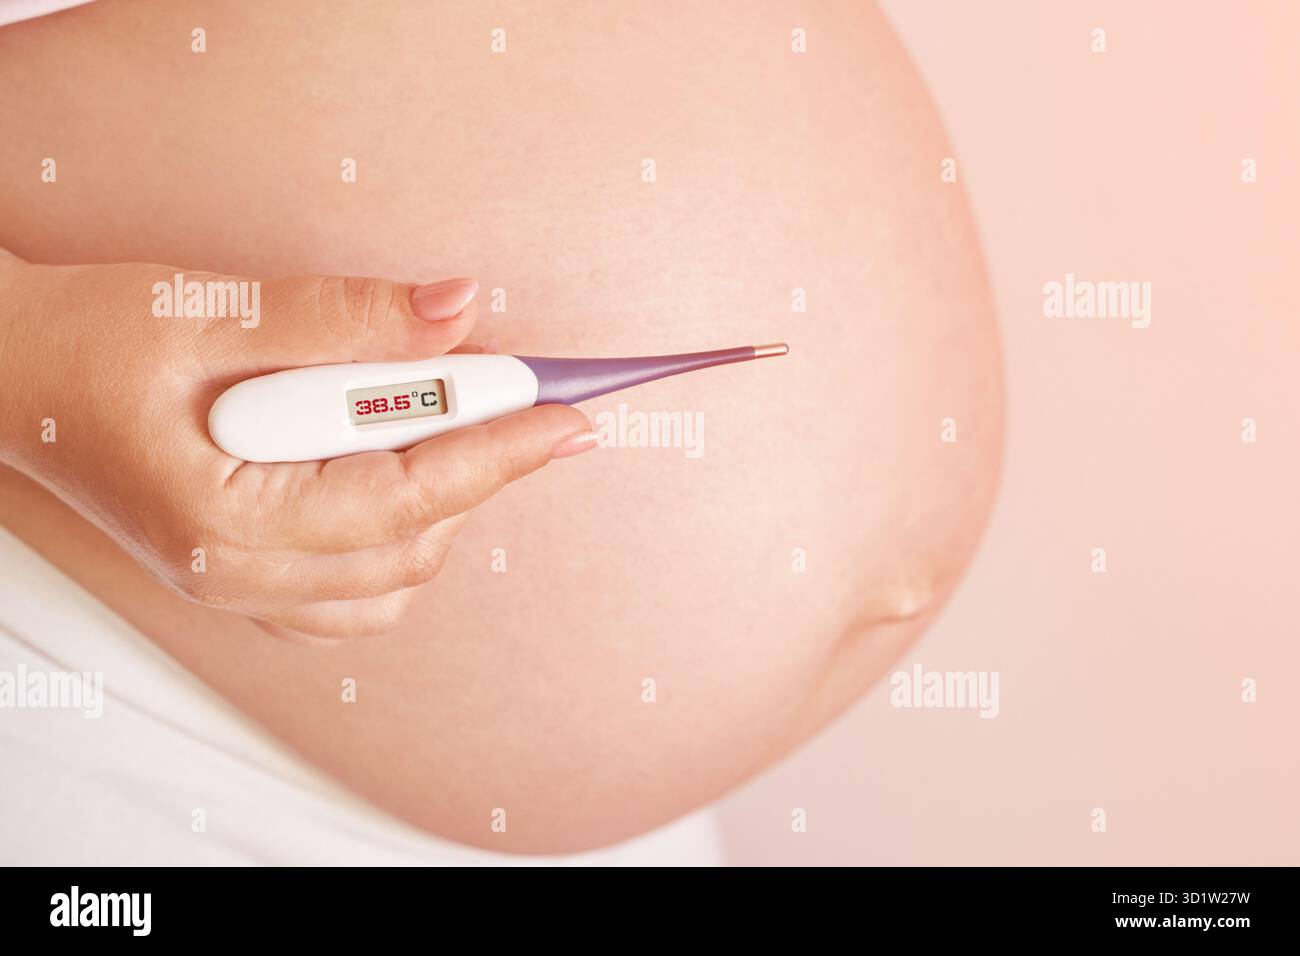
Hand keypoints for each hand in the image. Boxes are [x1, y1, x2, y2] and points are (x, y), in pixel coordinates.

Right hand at [0, 248, 595, 637]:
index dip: (501, 453)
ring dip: (439, 509)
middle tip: (505, 392)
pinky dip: (395, 542)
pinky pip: (353, 597)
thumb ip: (342, 316)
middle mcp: (238, 578)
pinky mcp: (244, 583)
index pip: (406, 498)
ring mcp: (240, 593)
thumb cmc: (91, 343)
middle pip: (412, 546)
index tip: (571, 420)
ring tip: (435, 426)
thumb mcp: (211, 313)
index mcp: (228, 520)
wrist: (12, 376)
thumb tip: (460, 308)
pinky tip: (386, 476)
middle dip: (478, 470)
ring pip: (393, 584)